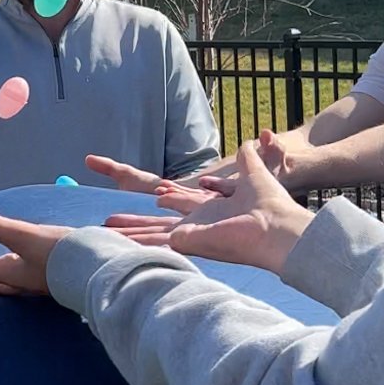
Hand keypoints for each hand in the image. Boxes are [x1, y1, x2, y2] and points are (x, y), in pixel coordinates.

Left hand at [0, 203, 69, 296]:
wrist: (105, 270)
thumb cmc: (64, 254)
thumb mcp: (23, 235)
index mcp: (9, 271)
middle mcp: (21, 281)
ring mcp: (39, 283)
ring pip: (6, 282)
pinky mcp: (56, 280)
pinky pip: (26, 280)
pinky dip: (16, 275)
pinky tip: (26, 270)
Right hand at [106, 139, 314, 274]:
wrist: (278, 227)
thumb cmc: (271, 205)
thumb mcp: (255, 171)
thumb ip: (251, 157)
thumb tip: (254, 141)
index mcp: (210, 209)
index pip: (181, 201)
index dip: (167, 195)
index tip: (155, 191)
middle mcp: (196, 225)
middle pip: (158, 223)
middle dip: (135, 223)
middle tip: (110, 221)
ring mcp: (190, 236)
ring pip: (151, 234)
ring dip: (129, 232)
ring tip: (105, 231)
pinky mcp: (187, 241)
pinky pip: (156, 242)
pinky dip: (136, 243)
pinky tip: (117, 243)